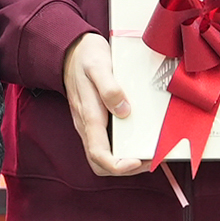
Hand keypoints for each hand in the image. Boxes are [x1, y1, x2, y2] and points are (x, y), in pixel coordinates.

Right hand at [62, 34, 150, 176]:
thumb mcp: (98, 66)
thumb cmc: (85, 57)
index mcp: (88, 116)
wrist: (70, 51)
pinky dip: (123, 149)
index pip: (98, 154)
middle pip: (101, 163)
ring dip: (126, 161)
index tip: (138, 161)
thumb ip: (109, 88)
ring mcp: (90, 125)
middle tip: (149, 160)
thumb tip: (124, 110)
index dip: (118, 165)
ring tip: (148, 153)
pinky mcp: (96, 121)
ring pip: (104, 156)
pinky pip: (107, 144)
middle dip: (126, 169)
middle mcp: (87, 126)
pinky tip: (139, 140)